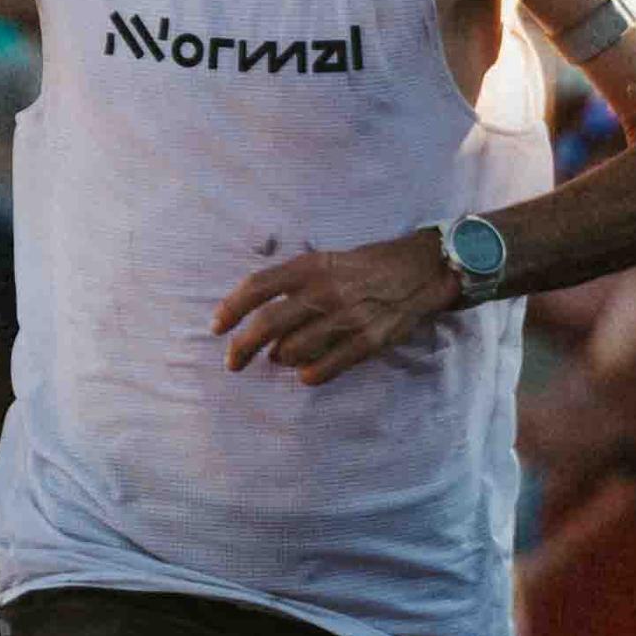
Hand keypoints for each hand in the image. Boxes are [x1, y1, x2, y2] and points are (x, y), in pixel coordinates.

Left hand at [215, 231, 458, 382]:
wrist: (419, 272)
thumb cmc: (362, 267)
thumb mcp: (323, 260)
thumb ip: (290, 282)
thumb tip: (255, 316)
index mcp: (309, 266)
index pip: (257, 287)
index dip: (231, 309)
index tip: (216, 328)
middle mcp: (324, 291)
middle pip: (268, 324)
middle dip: (242, 347)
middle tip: (232, 362)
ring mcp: (346, 318)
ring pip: (292, 351)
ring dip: (280, 359)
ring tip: (282, 356)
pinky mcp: (367, 342)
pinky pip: (324, 368)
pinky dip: (308, 375)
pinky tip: (305, 372)